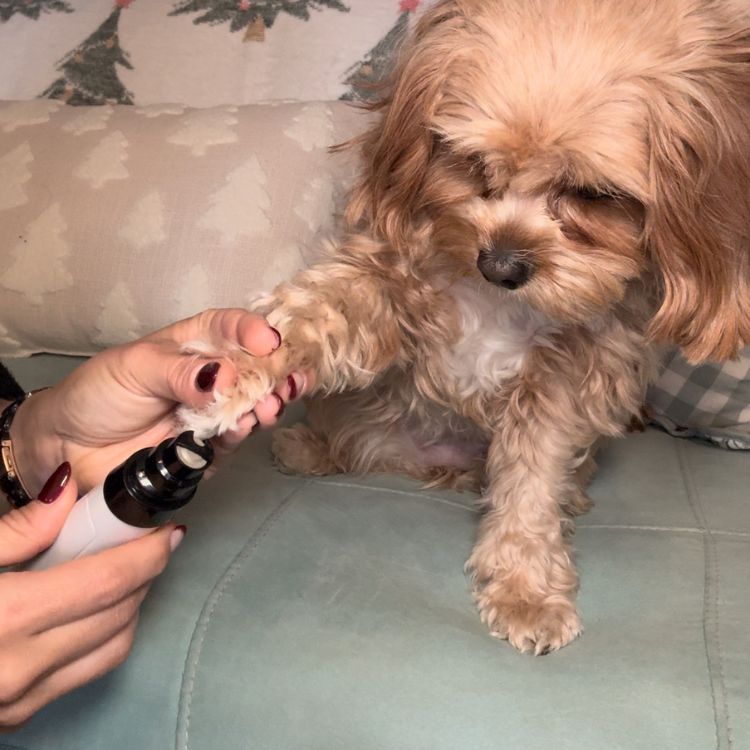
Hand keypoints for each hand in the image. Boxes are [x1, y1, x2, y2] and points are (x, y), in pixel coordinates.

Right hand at [0, 464, 183, 730]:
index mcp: (5, 618)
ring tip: (124, 571)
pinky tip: (89, 610)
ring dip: (130, 606)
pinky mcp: (16, 717)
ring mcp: (19, 700)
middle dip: (146, 573)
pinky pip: (83, 673)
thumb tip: (67, 490)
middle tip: (148, 541)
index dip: (149, 551)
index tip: (167, 528)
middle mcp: (20, 668)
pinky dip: (103, 637)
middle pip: (120, 613)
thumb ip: (16, 530)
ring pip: (113, 648)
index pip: (109, 581)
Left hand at [10, 309, 308, 494]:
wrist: (69, 447)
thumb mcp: (136, 367)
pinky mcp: (207, 450)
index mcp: (196, 345)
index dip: (253, 331)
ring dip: (265, 406)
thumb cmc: (100, 392)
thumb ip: (180, 372)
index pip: (232, 329)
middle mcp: (212, 377)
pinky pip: (232, 441)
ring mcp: (213, 414)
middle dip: (277, 375)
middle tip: (287, 383)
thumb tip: (226, 378)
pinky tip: (242, 428)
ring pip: (252, 407)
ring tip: (265, 409)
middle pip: (257, 371)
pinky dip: (241, 434)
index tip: (269, 341)